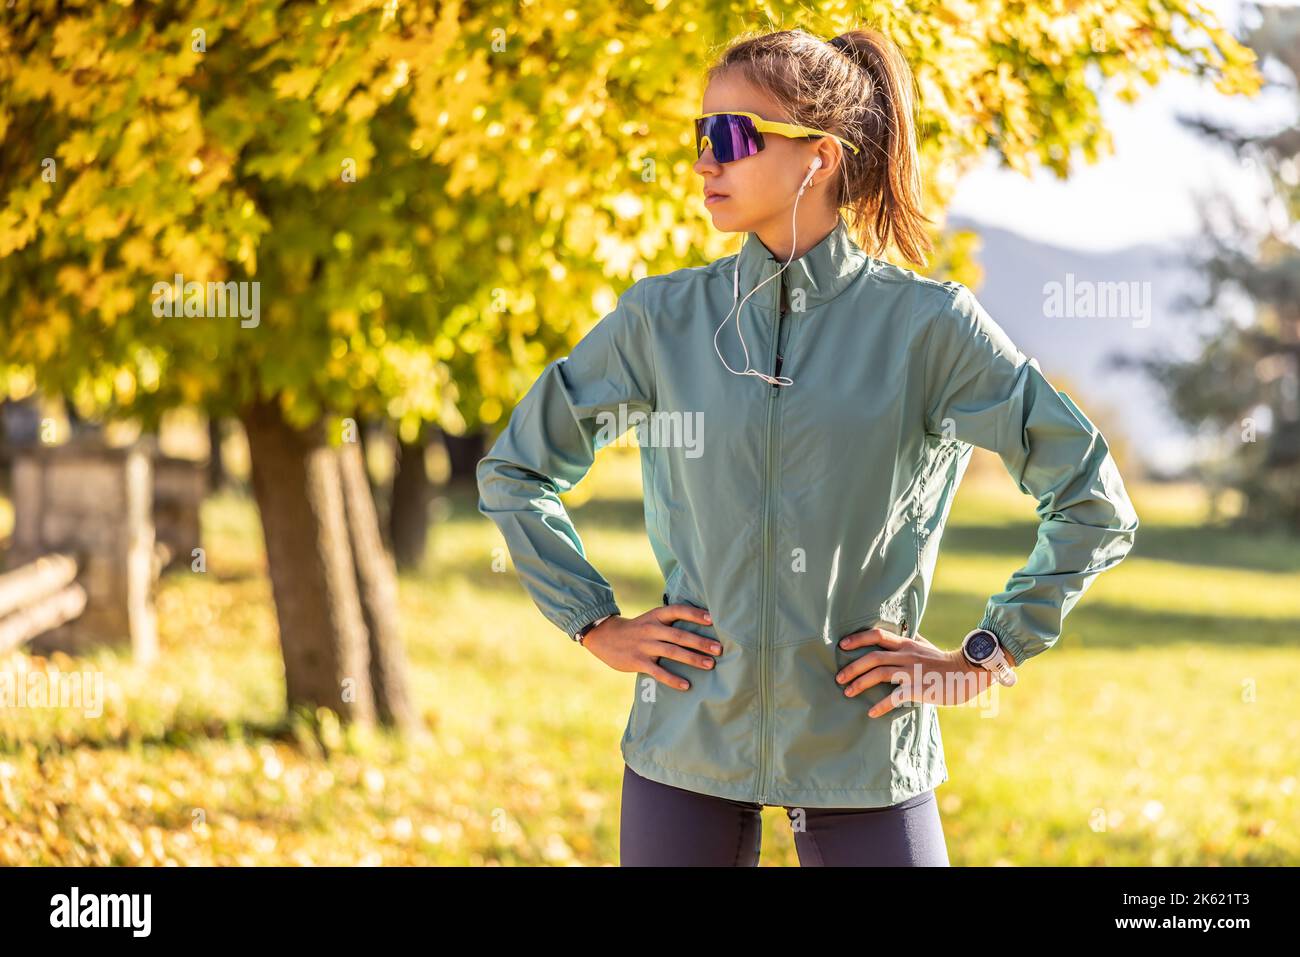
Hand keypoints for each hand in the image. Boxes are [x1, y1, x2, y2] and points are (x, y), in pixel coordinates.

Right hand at [581, 604, 721, 690]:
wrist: (605, 636)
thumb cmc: (637, 629)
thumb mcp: (651, 619)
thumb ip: (670, 622)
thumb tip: (700, 624)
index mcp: (656, 616)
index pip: (678, 611)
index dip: (695, 614)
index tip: (713, 619)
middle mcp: (652, 629)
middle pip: (679, 635)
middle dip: (700, 642)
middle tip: (719, 649)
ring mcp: (644, 646)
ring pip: (672, 652)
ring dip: (692, 659)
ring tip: (710, 665)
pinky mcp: (638, 661)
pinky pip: (658, 672)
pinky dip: (672, 679)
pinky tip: (686, 686)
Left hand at [834, 627, 1009, 716]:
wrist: (967, 673)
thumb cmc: (944, 662)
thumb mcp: (926, 646)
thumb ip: (912, 639)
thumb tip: (904, 631)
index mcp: (906, 644)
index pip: (877, 635)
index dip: (857, 639)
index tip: (841, 646)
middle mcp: (907, 655)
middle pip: (873, 657)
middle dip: (853, 667)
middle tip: (838, 678)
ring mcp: (912, 671)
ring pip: (880, 674)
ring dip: (860, 684)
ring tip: (847, 693)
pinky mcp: (919, 688)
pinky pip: (895, 696)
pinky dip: (881, 705)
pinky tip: (871, 712)